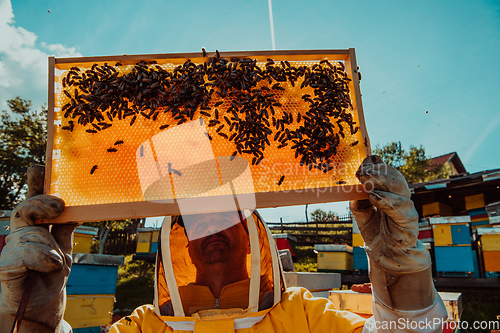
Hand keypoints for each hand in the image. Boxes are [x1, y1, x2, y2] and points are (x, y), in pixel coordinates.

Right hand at [0, 165, 78, 331]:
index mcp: (36, 225)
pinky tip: (51, 265)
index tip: (39, 167)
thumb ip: (66, 227)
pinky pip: (25, 253)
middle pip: (26, 208)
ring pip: (32, 234)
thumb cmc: (52, 273)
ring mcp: (11, 247)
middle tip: (59, 206)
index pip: (34, 200)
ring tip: (57, 262)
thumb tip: (78, 208)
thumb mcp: (65, 246)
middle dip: (42, 203)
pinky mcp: (5, 264)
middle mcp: (21, 232)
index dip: (35, 183)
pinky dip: (43, 258)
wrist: (43, 304)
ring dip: (50, 248)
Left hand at [349, 156, 432, 310]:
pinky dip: (388, 202)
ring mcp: (407, 214)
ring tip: (366, 180)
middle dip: (378, 172)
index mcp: (392, 195)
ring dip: (382, 183)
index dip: (377, 166)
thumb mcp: (363, 218)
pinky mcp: (409, 229)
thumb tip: (352, 190)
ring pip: (400, 192)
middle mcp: (402, 201)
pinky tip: (374, 197)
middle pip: (395, 180)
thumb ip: (358, 204)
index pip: (388, 175)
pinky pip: (401, 213)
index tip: (364, 161)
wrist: (391, 262)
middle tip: (362, 170)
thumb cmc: (380, 236)